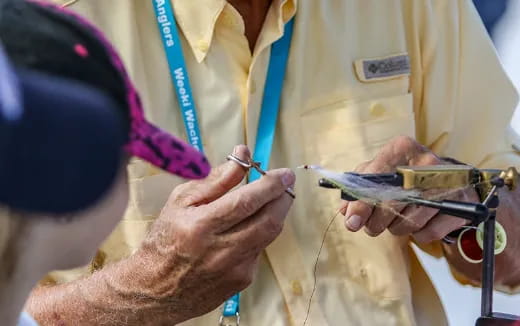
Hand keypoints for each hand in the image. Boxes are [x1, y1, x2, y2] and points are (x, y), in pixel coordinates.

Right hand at [132, 145, 294, 321]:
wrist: (156, 290)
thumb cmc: (166, 239)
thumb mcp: (181, 201)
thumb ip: (216, 179)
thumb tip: (244, 155)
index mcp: (201, 226)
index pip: (246, 202)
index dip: (270, 185)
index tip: (284, 173)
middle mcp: (221, 250)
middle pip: (268, 221)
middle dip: (283, 197)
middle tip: (286, 182)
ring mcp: (235, 269)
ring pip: (270, 235)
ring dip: (277, 212)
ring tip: (274, 198)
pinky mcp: (242, 281)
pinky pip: (260, 249)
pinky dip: (260, 233)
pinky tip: (250, 226)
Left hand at [342, 136, 478, 242]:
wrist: (449, 177)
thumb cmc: (404, 174)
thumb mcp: (379, 170)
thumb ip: (358, 187)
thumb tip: (346, 212)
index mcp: (402, 148)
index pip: (376, 178)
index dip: (361, 204)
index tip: (352, 222)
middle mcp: (427, 163)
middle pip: (391, 204)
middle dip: (376, 222)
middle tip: (372, 226)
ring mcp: (447, 184)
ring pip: (409, 222)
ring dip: (396, 228)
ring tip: (397, 219)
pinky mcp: (460, 205)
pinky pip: (428, 233)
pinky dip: (418, 233)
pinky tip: (419, 221)